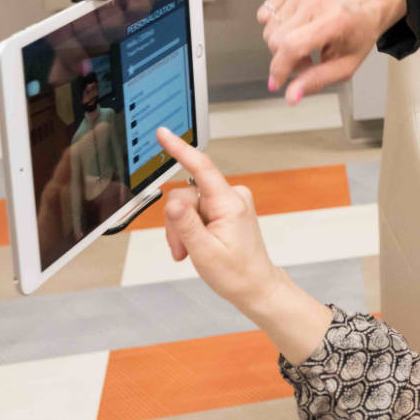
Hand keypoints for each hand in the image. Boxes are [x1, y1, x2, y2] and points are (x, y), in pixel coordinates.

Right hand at [154, 127, 282, 312]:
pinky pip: (196, 210)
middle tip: (182, 249)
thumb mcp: (204, 252)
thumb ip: (185, 225)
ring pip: (187, 205)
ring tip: (190, 251)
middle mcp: (232, 196)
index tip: (164, 134)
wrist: (255, 286)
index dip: (180, 149)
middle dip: (177, 222)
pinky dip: (190, 228)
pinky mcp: (225, 208)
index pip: (201, 167)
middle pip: (186, 194)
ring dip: (182, 229)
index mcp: (229, 203)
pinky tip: (195, 245)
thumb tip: (171, 203)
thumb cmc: (237, 273)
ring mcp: (229, 201)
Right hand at [258, 0, 407, 103]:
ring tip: (304, 44)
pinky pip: (265, 13)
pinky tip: (295, 27)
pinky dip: (275, 25)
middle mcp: (316, 1)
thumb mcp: (346, 65)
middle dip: (285, 59)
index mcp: (334, 20)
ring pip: (268, 29)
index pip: (293, 45)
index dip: (280, 69)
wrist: (365, 4)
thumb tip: (291, 96)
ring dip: (282, 44)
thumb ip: (317, 81)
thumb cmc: (358, 34)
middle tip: (307, 60)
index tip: (277, 83)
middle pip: (276, 40)